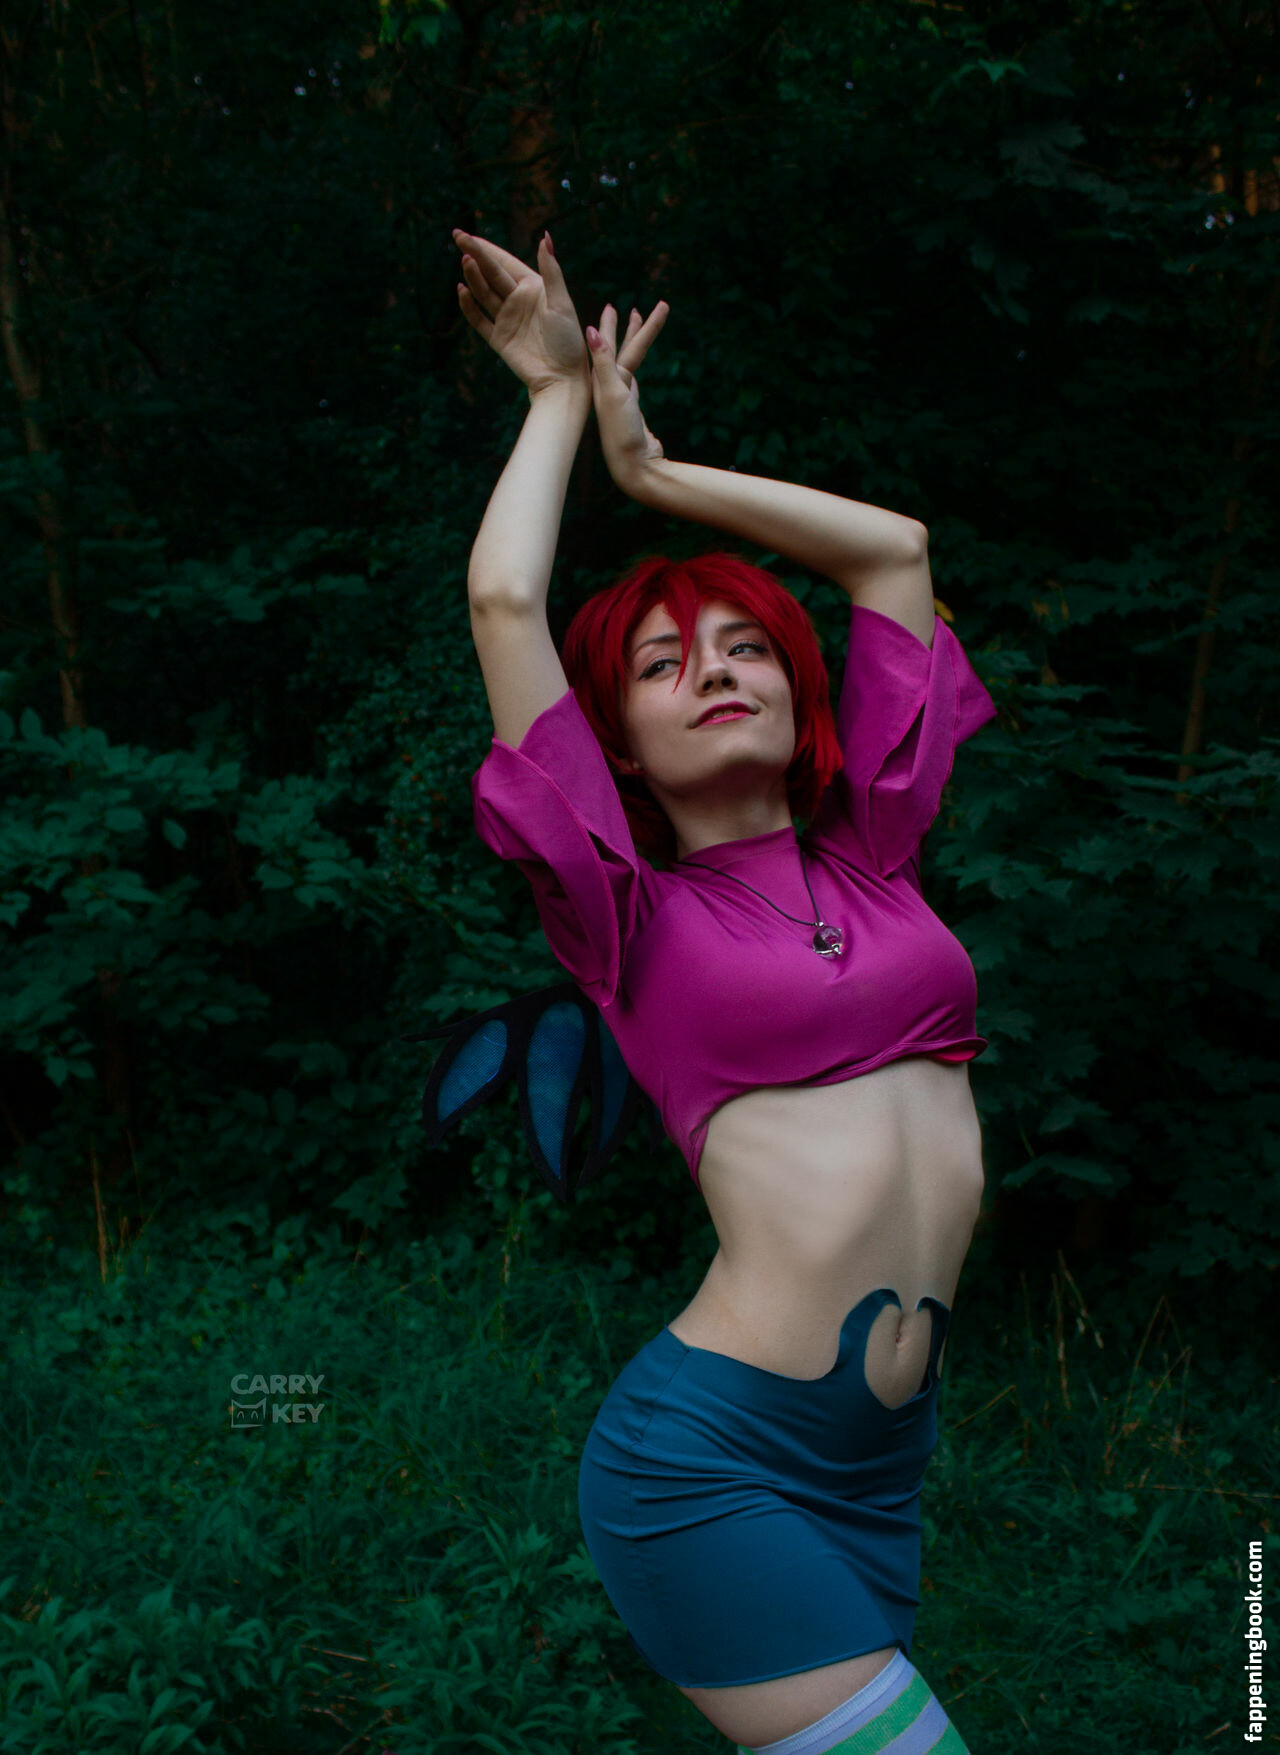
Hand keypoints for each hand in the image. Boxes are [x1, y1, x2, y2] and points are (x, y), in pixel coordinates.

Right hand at [453, 228, 588, 396]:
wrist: (562, 379)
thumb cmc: (569, 341)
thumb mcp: (562, 304)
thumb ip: (551, 272)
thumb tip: (544, 237)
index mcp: (534, 288)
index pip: (505, 262)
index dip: (487, 248)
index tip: (468, 235)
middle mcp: (518, 300)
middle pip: (491, 273)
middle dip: (474, 255)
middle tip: (457, 236)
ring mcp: (507, 319)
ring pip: (484, 293)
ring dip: (473, 277)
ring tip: (464, 261)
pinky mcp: (498, 338)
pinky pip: (479, 319)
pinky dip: (469, 306)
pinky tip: (461, 290)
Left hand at [585, 300, 669, 495]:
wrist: (633, 466)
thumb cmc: (621, 432)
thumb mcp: (613, 393)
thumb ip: (604, 362)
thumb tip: (589, 330)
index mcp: (605, 381)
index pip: (610, 345)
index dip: (613, 325)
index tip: (614, 305)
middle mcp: (609, 387)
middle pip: (620, 350)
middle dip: (626, 329)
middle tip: (631, 309)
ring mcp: (620, 399)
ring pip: (627, 363)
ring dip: (632, 344)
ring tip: (637, 326)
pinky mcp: (630, 411)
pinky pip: (632, 380)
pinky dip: (633, 368)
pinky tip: (632, 368)